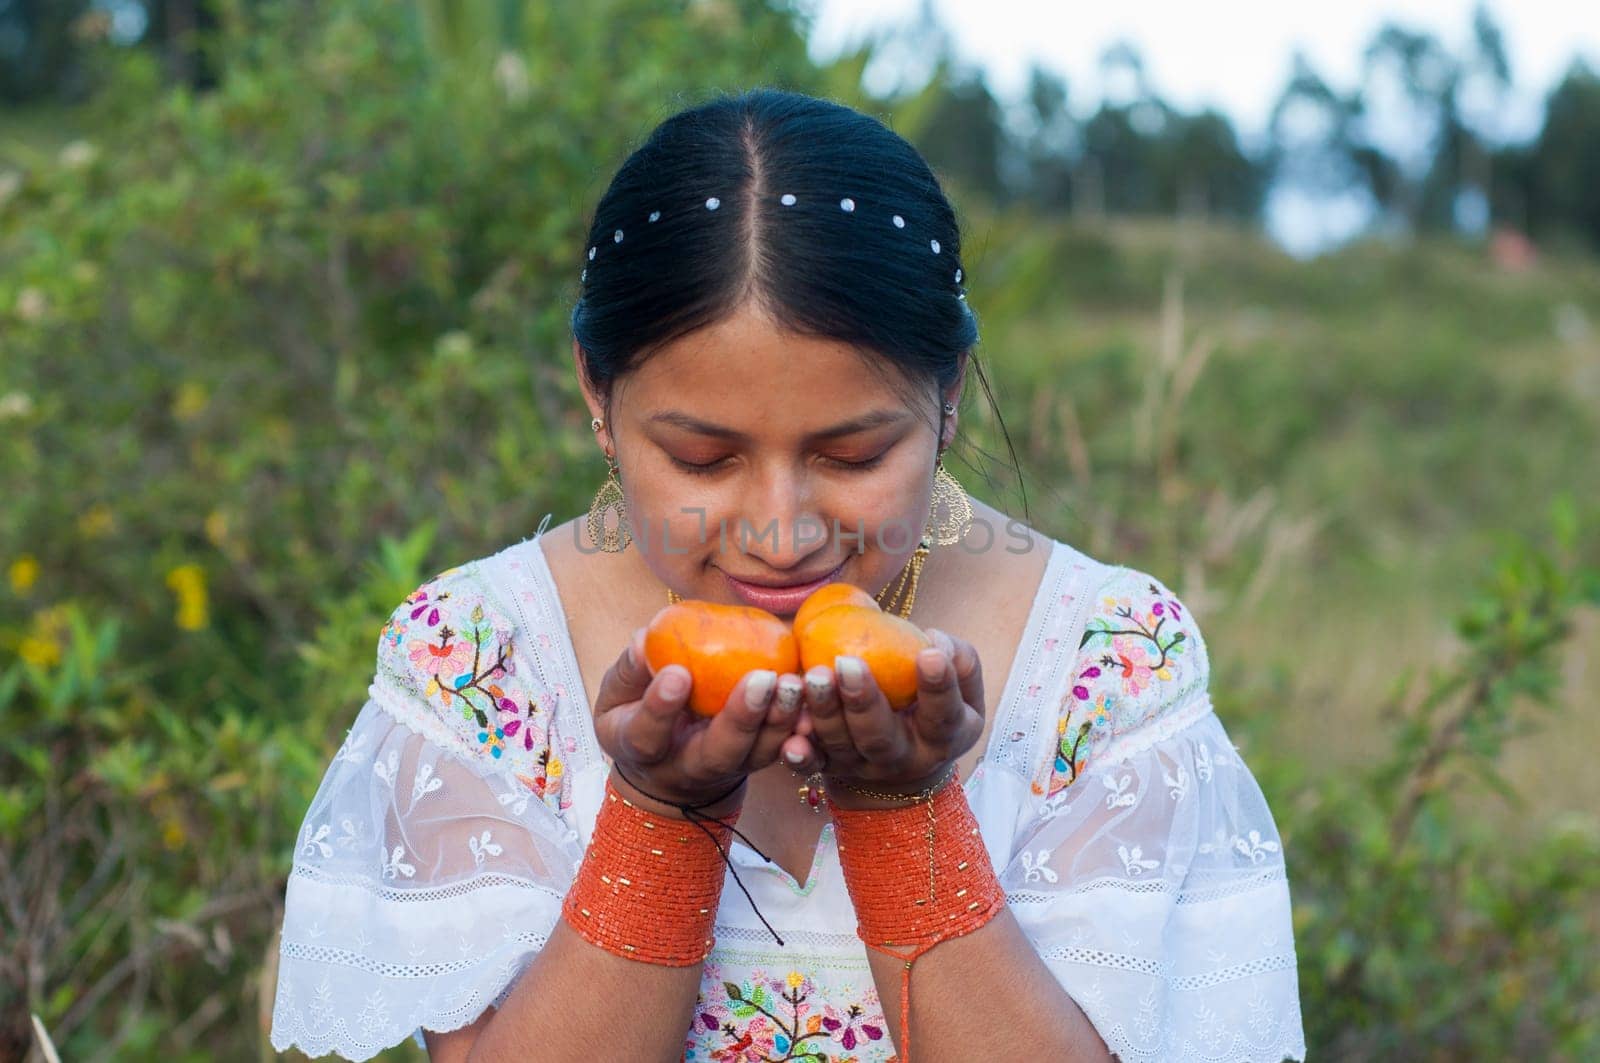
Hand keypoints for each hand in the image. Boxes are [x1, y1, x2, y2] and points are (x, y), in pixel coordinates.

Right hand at [592, 627, 804, 814]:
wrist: (665, 764)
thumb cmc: (636, 716)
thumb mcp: (617, 696)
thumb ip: (630, 670)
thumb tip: (645, 637)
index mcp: (643, 749)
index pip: (648, 735)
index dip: (661, 708)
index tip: (677, 674)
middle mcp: (689, 765)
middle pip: (719, 752)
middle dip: (743, 717)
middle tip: (762, 679)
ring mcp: (728, 766)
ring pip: (758, 754)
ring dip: (780, 720)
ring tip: (794, 683)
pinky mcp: (756, 758)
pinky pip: (782, 747)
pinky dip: (800, 727)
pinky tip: (815, 700)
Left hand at [796, 629, 984, 796]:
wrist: (903, 759)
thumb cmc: (932, 705)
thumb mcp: (962, 688)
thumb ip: (959, 661)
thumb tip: (934, 640)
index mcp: (942, 737)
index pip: (943, 714)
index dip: (939, 687)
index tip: (929, 653)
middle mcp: (902, 758)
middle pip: (880, 736)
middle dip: (862, 700)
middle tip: (847, 663)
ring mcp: (863, 766)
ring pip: (840, 744)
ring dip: (823, 712)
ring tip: (814, 676)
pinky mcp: (831, 767)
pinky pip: (812, 765)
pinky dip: (800, 756)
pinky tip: (789, 740)